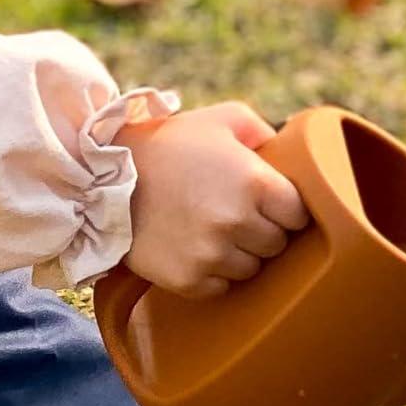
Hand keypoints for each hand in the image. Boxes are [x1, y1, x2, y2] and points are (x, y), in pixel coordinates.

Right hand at [118, 101, 310, 300]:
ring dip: (238, 252)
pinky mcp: (188, 279)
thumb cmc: (171, 142)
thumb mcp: (221, 119)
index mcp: (254, 181)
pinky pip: (221, 286)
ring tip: (211, 226)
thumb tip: (289, 155)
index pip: (299, 214)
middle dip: (262, 228)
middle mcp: (237, 221)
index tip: (268, 200)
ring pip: (251, 269)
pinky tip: (194, 245)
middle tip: (234, 210)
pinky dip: (212, 272)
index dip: (285, 206)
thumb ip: (264, 132)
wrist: (106, 175)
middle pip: (277, 244)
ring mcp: (212, 254)